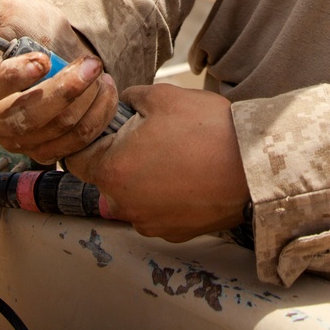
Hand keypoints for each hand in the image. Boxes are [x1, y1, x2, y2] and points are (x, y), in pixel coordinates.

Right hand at [0, 0, 118, 162]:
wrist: (61, 47)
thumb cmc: (26, 26)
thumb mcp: (0, 6)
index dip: (10, 78)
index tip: (41, 59)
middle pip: (22, 118)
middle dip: (62, 90)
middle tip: (90, 63)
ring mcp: (15, 140)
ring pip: (52, 131)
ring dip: (84, 100)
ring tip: (97, 70)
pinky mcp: (44, 151)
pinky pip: (73, 144)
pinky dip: (95, 115)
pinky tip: (104, 89)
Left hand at [66, 83, 248, 241]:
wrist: (253, 165)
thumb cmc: (207, 129)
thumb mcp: (162, 96)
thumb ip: (130, 97)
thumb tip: (120, 101)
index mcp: (112, 169)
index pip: (76, 158)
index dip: (90, 138)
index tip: (107, 128)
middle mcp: (123, 204)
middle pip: (107, 177)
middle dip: (121, 156)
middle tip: (149, 135)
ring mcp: (149, 222)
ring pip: (132, 195)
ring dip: (144, 177)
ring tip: (175, 154)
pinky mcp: (173, 233)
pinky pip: (157, 210)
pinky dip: (166, 194)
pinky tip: (188, 174)